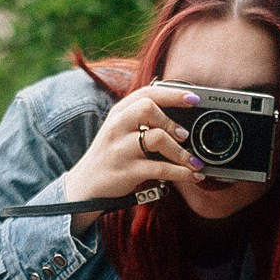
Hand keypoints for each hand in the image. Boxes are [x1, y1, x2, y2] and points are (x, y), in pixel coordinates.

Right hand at [58, 82, 207, 227]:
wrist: (86, 185)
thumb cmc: (110, 156)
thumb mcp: (120, 131)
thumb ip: (141, 119)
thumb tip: (177, 115)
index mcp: (119, 113)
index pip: (146, 93)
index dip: (173, 93)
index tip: (194, 98)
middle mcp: (118, 126)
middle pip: (148, 108)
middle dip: (171, 121)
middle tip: (184, 135)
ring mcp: (121, 149)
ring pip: (157, 138)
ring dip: (181, 151)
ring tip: (193, 161)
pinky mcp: (127, 171)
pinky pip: (160, 168)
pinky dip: (181, 173)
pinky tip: (192, 175)